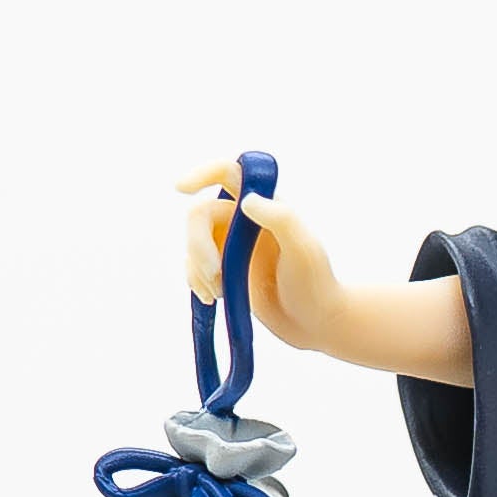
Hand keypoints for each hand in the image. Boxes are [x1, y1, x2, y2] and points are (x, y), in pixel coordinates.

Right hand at [177, 161, 336, 349]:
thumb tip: (247, 200)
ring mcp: (232, 246)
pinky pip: (194, 266)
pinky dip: (195, 281)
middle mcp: (244, 221)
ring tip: (219, 292)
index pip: (227, 174)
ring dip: (197, 268)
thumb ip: (282, 219)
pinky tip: (212, 298)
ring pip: (193, 243)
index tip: (181, 188)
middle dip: (197, 243)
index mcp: (265, 205)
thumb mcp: (304, 249)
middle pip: (200, 215)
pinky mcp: (224, 270)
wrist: (314, 322)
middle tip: (214, 274)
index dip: (202, 174)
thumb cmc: (316, 283)